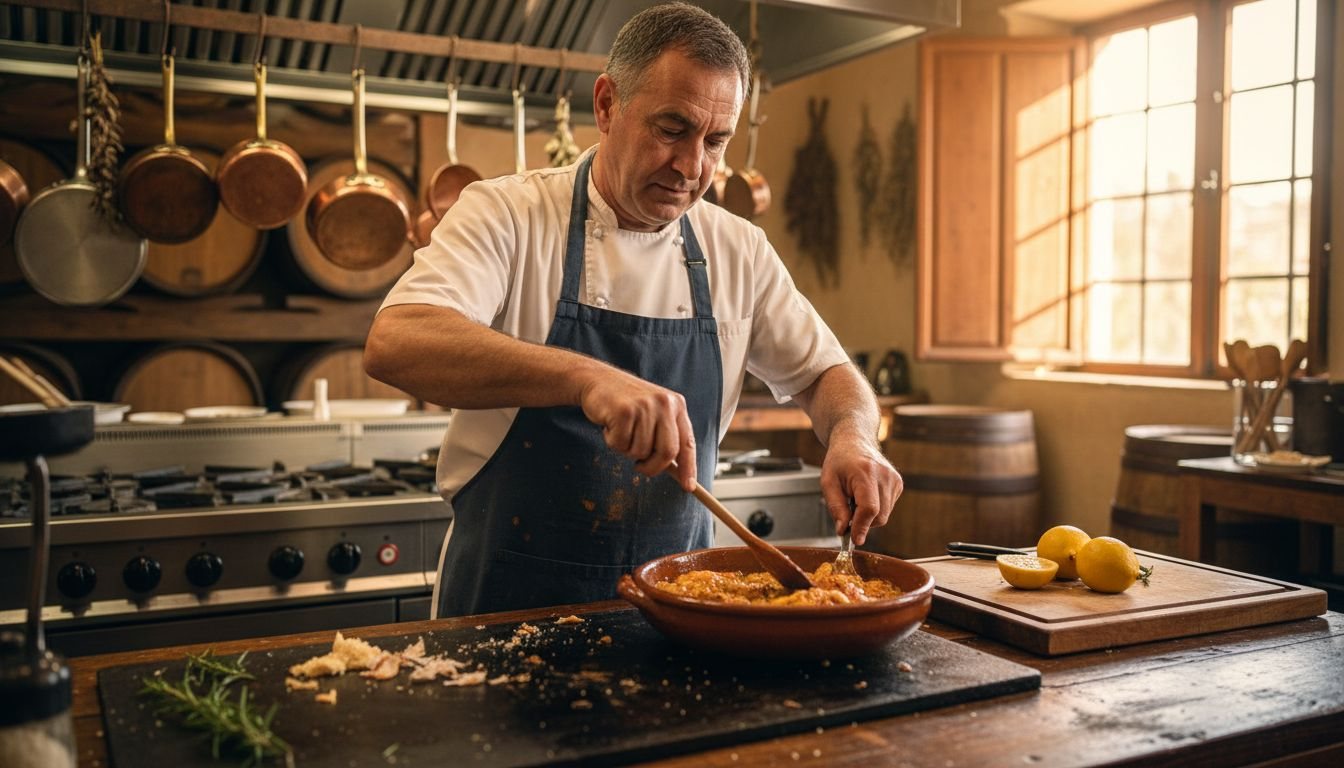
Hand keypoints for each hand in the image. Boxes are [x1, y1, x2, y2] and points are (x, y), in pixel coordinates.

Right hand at [579, 368, 696, 489]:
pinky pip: (621, 445)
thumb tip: (678, 471)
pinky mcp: (624, 411)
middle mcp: (664, 404)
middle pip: (668, 452)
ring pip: (641, 451)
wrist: (597, 379)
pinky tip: (610, 425)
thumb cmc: (626, 402)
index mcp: (676, 405)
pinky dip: (613, 442)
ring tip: (621, 431)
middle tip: (640, 467)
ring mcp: (645, 406)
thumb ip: (665, 436)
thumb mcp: (653, 413)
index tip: (688, 486)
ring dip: (627, 450)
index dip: (689, 467)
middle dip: (653, 467)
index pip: (687, 442)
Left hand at [820, 436, 901, 546]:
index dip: (862, 527)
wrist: (854, 442)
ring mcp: (894, 479)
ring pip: (884, 515)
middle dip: (862, 523)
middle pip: (879, 515)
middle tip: (846, 514)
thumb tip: (843, 530)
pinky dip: (875, 509)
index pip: (869, 508)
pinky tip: (866, 495)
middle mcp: (884, 476)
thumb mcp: (828, 482)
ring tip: (855, 499)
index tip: (854, 540)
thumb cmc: (839, 461)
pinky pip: (888, 508)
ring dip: (868, 516)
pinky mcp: (898, 484)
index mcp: (865, 473)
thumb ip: (836, 507)